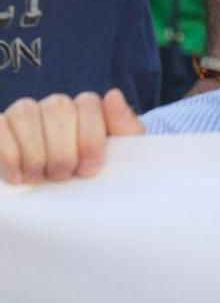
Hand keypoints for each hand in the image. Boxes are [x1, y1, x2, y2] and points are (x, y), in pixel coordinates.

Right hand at [0, 89, 143, 184]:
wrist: (61, 207)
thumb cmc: (88, 181)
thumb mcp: (115, 159)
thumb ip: (123, 129)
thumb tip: (113, 95)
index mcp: (85, 110)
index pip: (88, 103)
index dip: (89, 138)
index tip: (89, 170)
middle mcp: (55, 107)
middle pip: (58, 107)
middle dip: (61, 150)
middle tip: (61, 177)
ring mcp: (25, 115)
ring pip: (27, 112)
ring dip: (34, 152)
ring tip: (38, 179)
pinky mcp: (1, 129)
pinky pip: (0, 126)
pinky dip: (8, 153)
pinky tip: (16, 177)